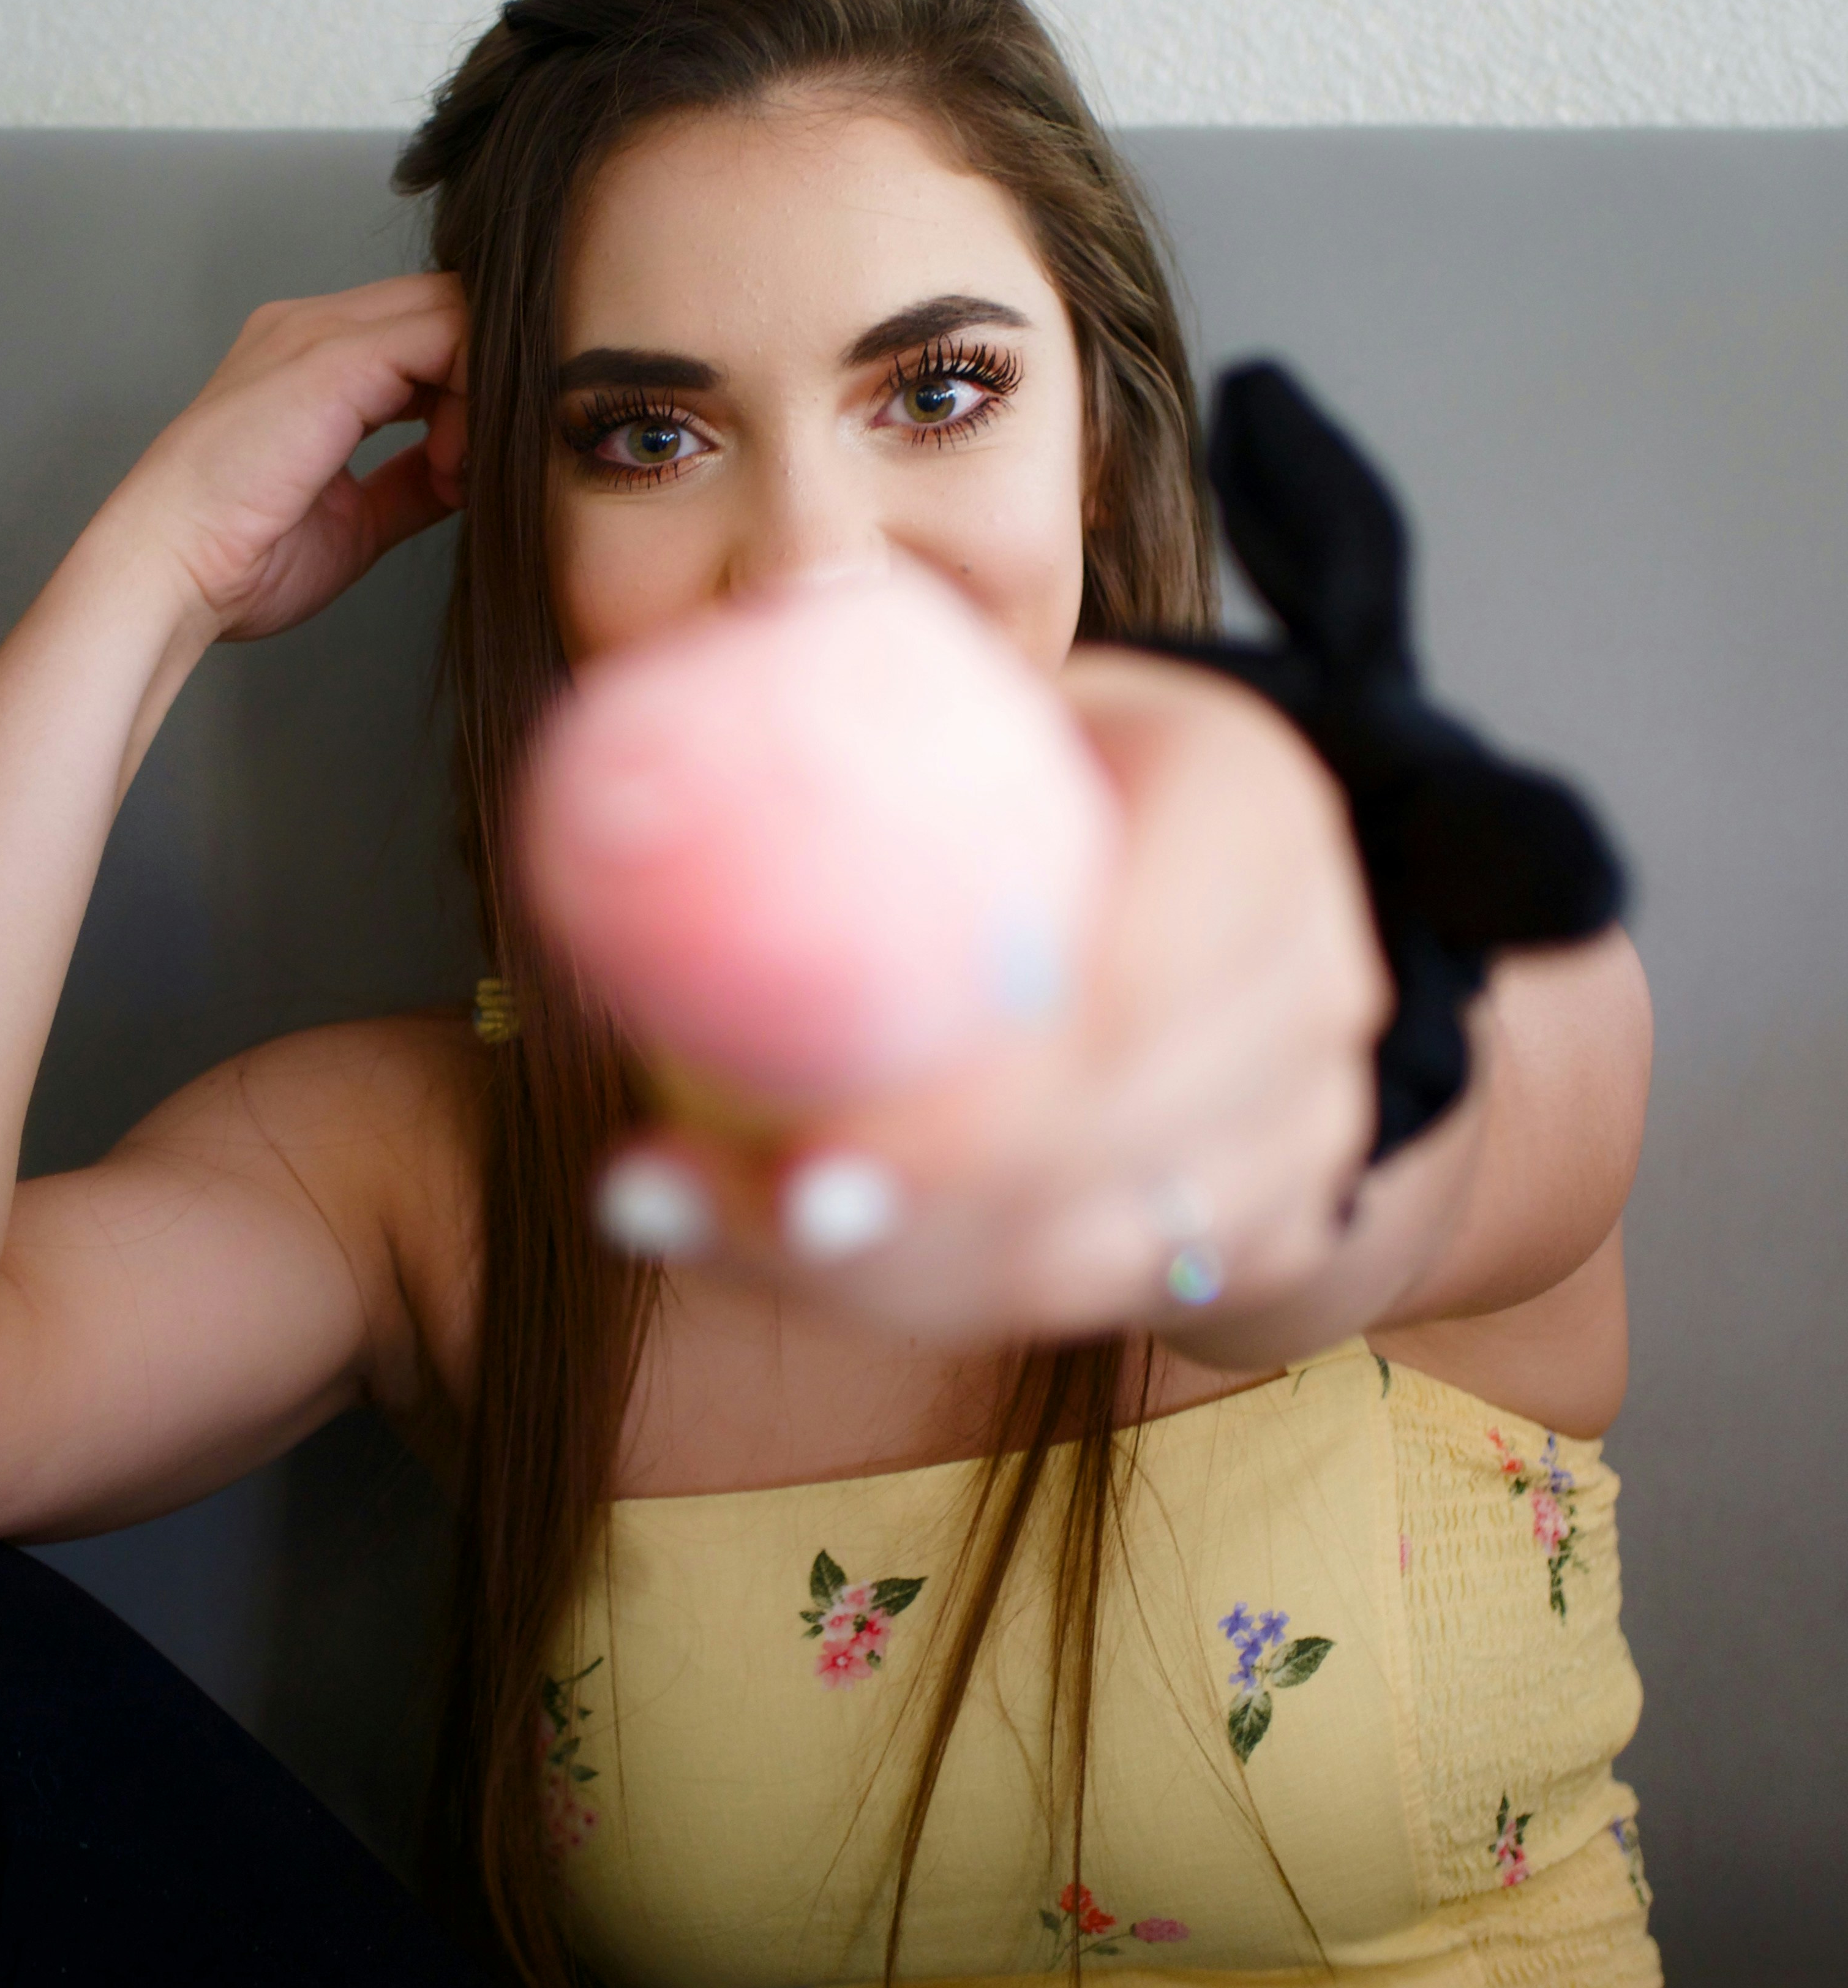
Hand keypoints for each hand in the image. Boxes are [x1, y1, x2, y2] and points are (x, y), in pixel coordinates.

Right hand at [94, 273, 467, 640]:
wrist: (173, 569)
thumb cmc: (242, 558)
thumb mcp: (357, 518)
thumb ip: (411, 483)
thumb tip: (466, 475)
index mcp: (311, 361)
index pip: (424, 332)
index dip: (469, 391)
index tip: (466, 475)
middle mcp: (313, 329)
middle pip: (444, 308)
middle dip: (485, 383)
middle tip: (476, 467)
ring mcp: (320, 333)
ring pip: (452, 311)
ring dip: (482, 391)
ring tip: (456, 471)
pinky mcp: (334, 356)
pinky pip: (446, 336)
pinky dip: (474, 395)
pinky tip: (449, 463)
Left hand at [582, 641, 1390, 1357]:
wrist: (1237, 919)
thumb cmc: (1079, 780)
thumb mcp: (1017, 703)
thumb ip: (904, 703)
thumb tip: (716, 685)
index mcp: (1253, 812)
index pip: (1128, 996)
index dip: (976, 1106)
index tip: (803, 1158)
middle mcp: (1314, 978)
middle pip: (1101, 1155)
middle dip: (894, 1222)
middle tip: (684, 1204)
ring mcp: (1313, 1121)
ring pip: (1086, 1261)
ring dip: (876, 1273)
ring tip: (673, 1217)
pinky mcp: (1284, 1227)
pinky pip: (1095, 1302)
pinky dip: (927, 1297)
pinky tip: (772, 1253)